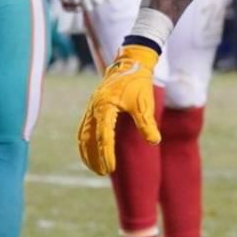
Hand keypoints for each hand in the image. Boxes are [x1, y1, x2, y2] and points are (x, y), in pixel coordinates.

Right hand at [75, 43, 161, 175]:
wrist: (129, 64)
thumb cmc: (138, 83)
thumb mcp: (144, 103)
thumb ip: (146, 123)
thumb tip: (154, 141)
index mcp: (105, 106)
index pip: (104, 136)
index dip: (106, 154)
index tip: (110, 168)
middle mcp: (94, 107)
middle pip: (89, 138)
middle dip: (94, 157)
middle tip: (102, 172)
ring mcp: (91, 108)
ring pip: (83, 135)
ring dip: (87, 152)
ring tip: (95, 168)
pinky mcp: (92, 108)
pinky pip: (84, 129)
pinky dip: (85, 143)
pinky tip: (90, 153)